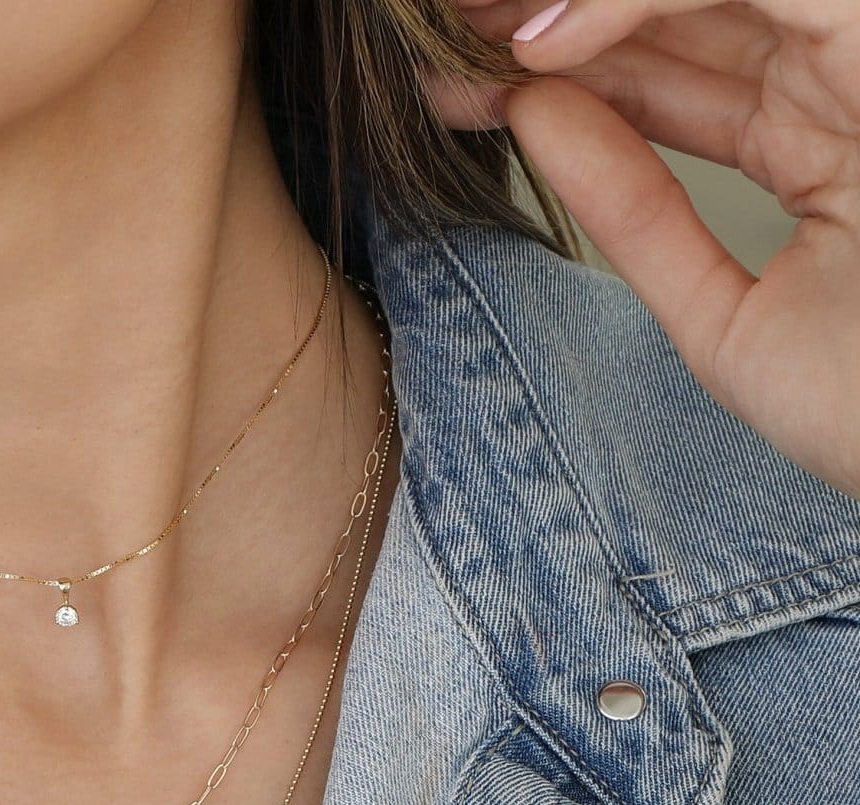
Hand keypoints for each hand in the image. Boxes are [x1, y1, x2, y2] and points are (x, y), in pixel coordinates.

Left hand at [428, 1, 859, 500]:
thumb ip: (638, 217)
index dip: (572, 74)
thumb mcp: (723, 315)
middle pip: (684, 15)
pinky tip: (541, 40)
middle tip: (443, 35)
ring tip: (468, 27)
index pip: (681, 77)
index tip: (466, 91)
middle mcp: (850, 82)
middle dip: (552, 19)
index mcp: (826, 142)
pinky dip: (637, 0)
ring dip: (578, 3)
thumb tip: (538, 117)